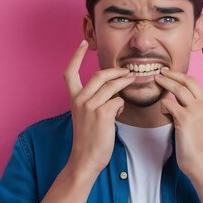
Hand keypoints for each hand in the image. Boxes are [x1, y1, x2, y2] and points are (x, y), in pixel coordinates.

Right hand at [63, 40, 135, 174]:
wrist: (86, 159)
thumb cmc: (89, 138)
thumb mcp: (86, 115)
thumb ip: (95, 100)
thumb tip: (115, 91)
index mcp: (74, 99)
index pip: (69, 72)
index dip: (75, 56)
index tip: (81, 43)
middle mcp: (80, 100)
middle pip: (99, 75)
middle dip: (116, 71)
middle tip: (128, 71)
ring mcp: (90, 107)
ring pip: (112, 86)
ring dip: (125, 83)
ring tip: (132, 81)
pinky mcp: (102, 115)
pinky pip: (118, 101)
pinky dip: (122, 103)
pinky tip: (120, 110)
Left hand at [153, 45, 202, 178]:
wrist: (202, 164)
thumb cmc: (198, 145)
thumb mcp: (201, 122)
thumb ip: (192, 107)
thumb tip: (174, 99)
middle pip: (190, 79)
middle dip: (174, 73)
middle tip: (162, 71)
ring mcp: (197, 110)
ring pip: (178, 87)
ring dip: (165, 82)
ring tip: (156, 80)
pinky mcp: (185, 119)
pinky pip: (168, 103)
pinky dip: (163, 105)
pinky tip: (162, 111)